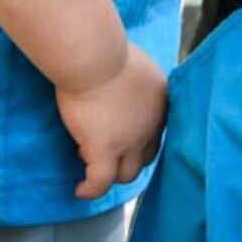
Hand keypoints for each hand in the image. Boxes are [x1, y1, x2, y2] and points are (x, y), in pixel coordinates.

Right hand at [56, 43, 167, 200]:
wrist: (96, 57)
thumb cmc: (107, 51)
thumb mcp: (134, 66)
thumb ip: (134, 83)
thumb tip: (119, 85)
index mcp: (161, 101)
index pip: (156, 130)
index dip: (138, 137)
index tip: (119, 134)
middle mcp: (152, 124)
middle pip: (147, 156)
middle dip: (128, 157)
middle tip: (104, 150)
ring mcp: (131, 141)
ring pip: (126, 174)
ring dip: (110, 173)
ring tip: (89, 165)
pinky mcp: (106, 151)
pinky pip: (100, 182)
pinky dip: (91, 189)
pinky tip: (80, 190)